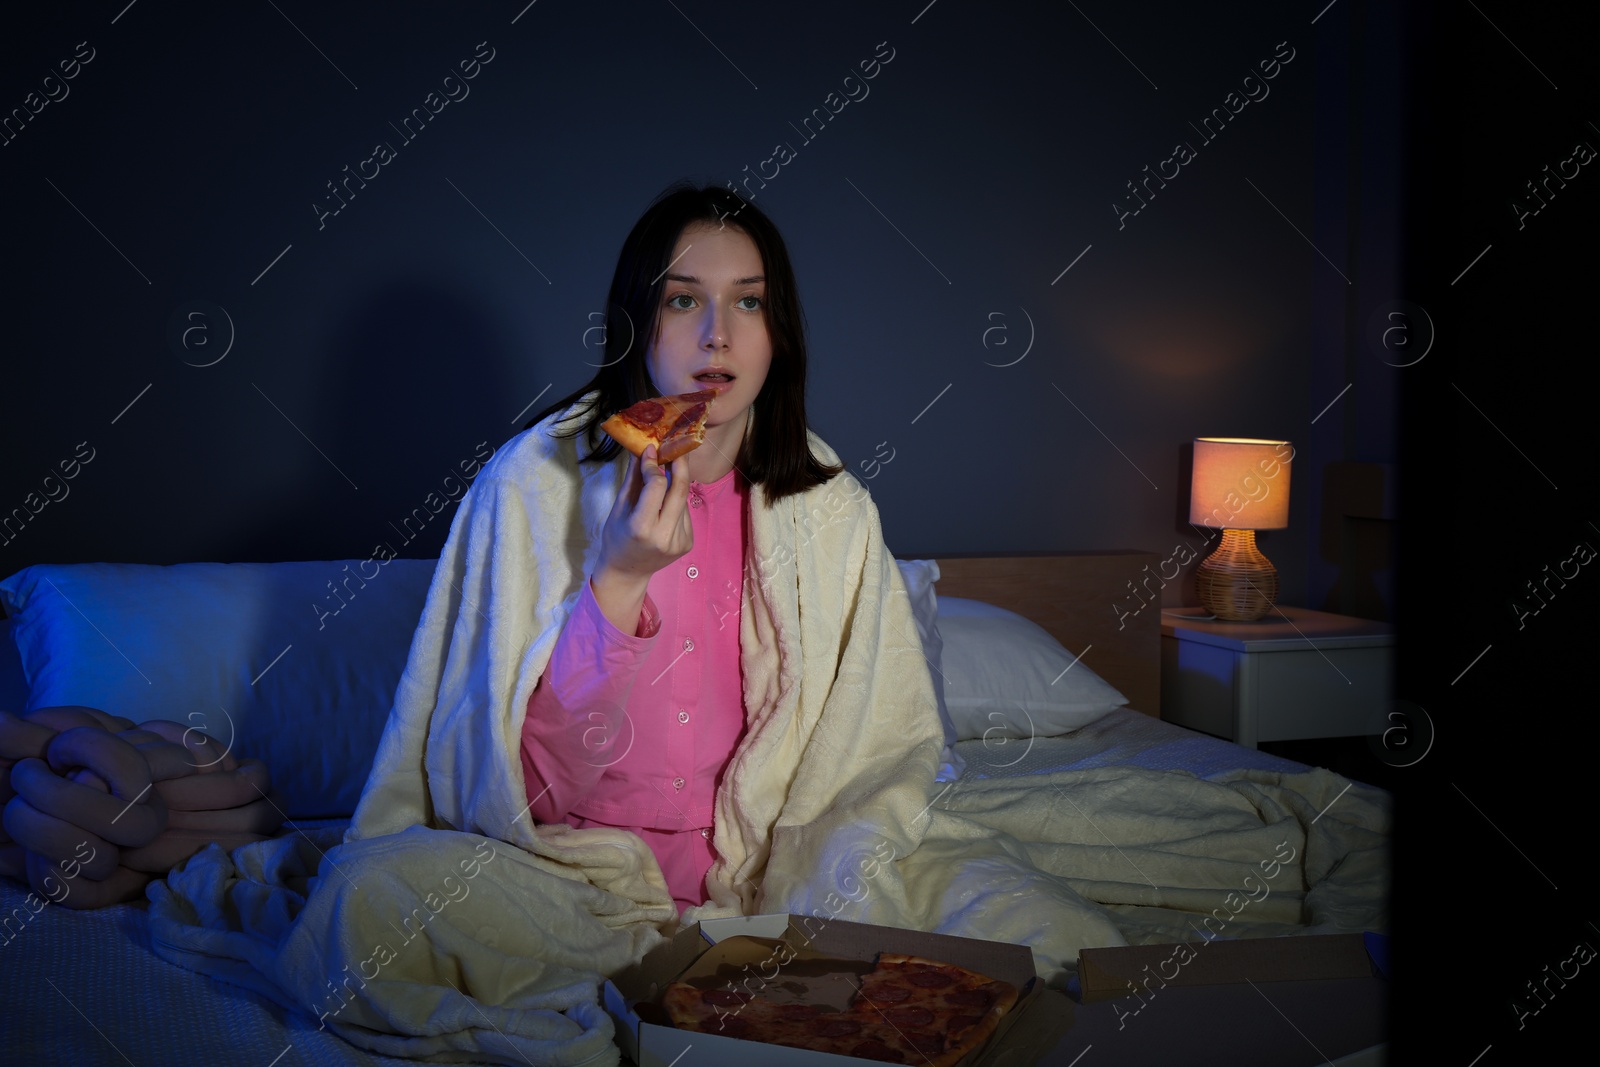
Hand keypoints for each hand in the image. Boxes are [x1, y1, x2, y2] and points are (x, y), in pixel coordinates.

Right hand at [591, 445, 691, 632]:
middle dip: (680, 465)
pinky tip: (664, 508)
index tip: (651, 451)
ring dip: (675, 486)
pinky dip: (675, 504)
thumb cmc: (617, 538)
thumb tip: (643, 450)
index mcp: (642, 527)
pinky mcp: (688, 543)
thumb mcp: (619, 508)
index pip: (656, 486)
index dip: (654, 465)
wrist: (627, 573)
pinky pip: (684, 514)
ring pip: (682, 501)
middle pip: (680, 490)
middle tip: (676, 448)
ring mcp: (680, 541)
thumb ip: (633, 479)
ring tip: (664, 477)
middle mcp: (665, 536)